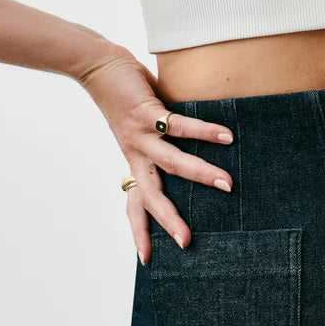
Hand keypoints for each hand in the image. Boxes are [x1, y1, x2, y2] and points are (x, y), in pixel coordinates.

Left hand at [77, 44, 234, 264]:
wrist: (96, 67)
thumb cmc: (125, 97)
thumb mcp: (140, 130)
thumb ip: (162, 143)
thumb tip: (200, 150)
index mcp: (134, 162)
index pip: (135, 204)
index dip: (140, 231)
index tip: (146, 259)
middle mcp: (135, 154)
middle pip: (152, 195)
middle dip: (169, 219)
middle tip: (187, 241)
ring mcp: (140, 135)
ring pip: (172, 163)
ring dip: (201, 175)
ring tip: (228, 185)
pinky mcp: (147, 113)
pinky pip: (180, 126)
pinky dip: (205, 132)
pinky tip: (227, 136)